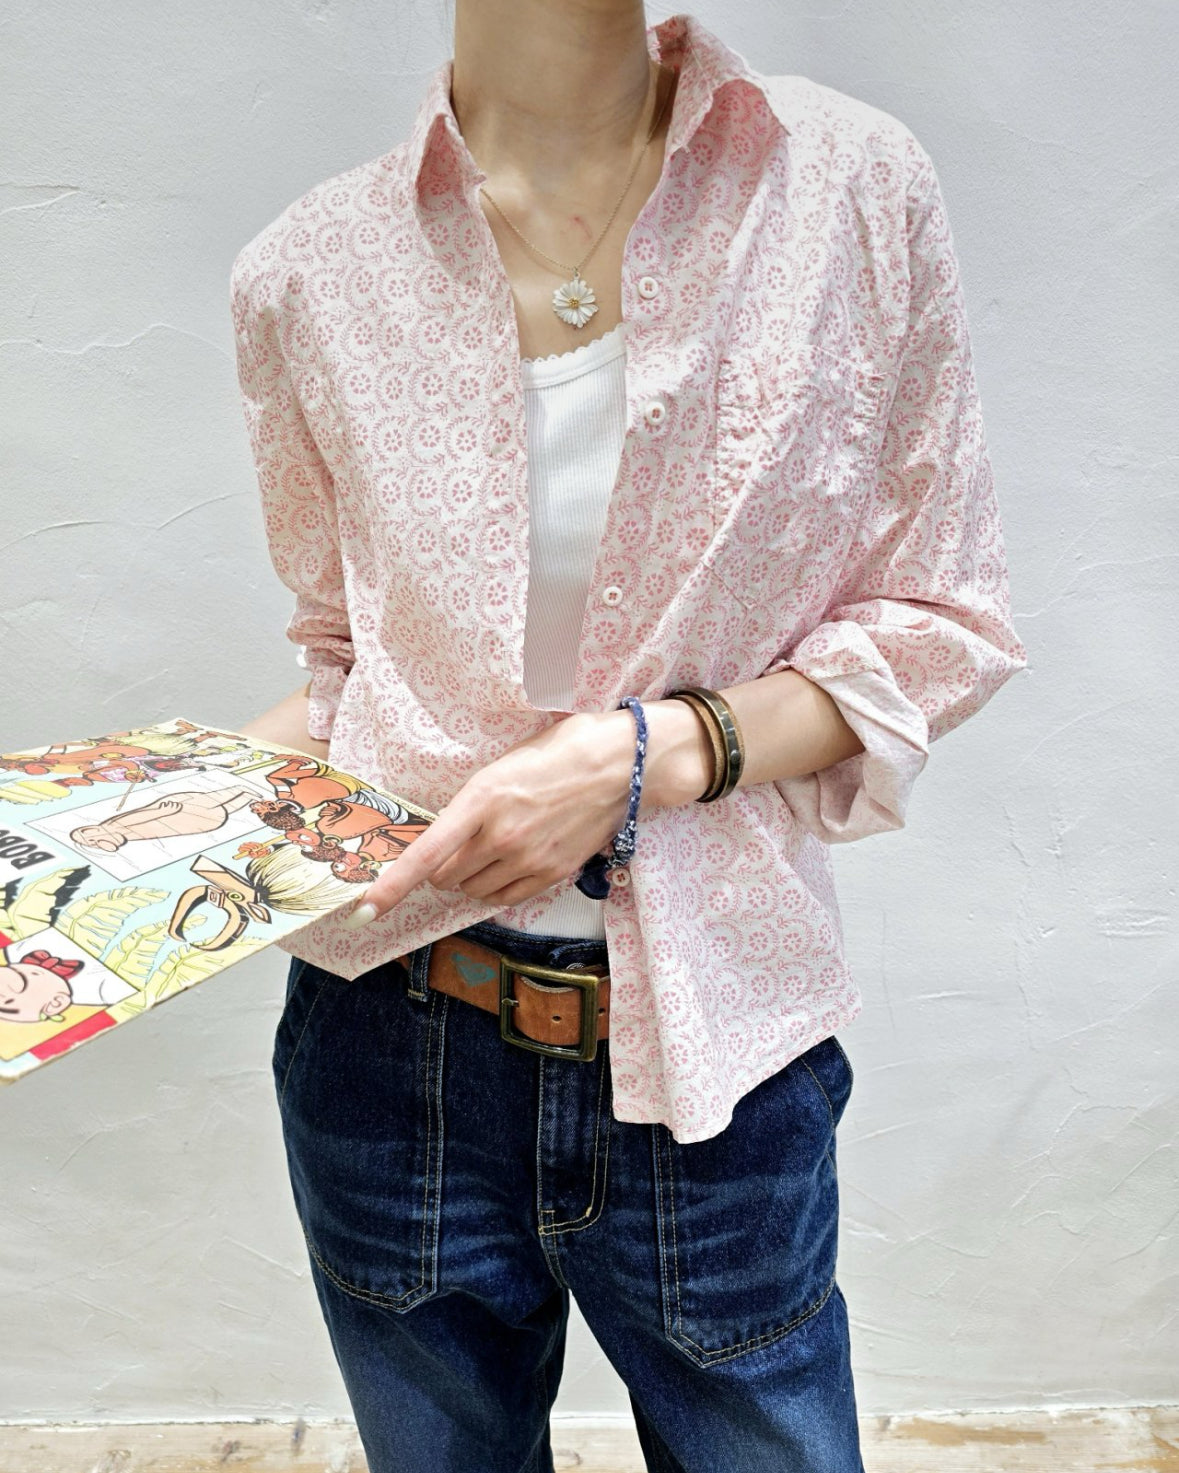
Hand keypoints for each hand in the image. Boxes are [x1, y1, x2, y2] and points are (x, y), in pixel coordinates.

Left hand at [340, 709, 636, 926]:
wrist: (621, 764)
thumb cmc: (560, 751)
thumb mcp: (502, 766)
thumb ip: (471, 803)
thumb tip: (445, 835)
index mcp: (481, 799)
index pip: (425, 854)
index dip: (392, 886)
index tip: (366, 906)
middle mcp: (500, 836)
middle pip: (444, 876)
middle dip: (440, 866)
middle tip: (459, 843)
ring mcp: (527, 859)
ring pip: (472, 889)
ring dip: (469, 877)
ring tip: (491, 847)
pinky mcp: (551, 874)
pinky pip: (503, 898)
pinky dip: (495, 888)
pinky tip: (508, 863)